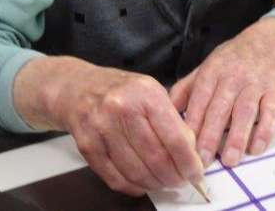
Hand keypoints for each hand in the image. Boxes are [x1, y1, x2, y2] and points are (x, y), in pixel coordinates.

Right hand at [14, 57, 203, 195]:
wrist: (78, 88)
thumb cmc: (120, 90)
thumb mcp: (151, 91)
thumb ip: (172, 119)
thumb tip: (192, 151)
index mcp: (145, 92)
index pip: (174, 137)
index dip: (188, 162)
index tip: (196, 172)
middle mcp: (122, 108)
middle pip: (156, 158)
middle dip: (174, 177)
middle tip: (181, 180)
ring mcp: (102, 128)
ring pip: (137, 172)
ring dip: (155, 184)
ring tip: (163, 182)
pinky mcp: (87, 146)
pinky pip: (115, 178)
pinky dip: (133, 187)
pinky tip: (142, 183)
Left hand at [170, 17, 274, 167]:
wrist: (267, 42)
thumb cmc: (231, 60)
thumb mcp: (205, 67)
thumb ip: (186, 88)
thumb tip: (165, 111)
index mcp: (211, 71)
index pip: (198, 99)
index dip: (191, 123)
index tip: (183, 146)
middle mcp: (232, 76)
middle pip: (219, 108)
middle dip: (210, 136)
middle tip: (203, 161)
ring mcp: (254, 83)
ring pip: (244, 111)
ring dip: (237, 137)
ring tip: (230, 160)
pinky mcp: (274, 90)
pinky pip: (270, 112)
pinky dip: (264, 131)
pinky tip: (256, 148)